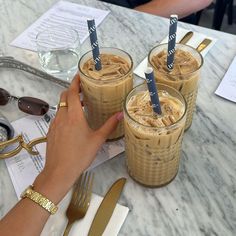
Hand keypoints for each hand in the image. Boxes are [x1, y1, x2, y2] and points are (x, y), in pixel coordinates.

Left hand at [34, 74, 122, 201]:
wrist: (59, 171)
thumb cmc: (80, 155)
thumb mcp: (97, 140)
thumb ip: (109, 125)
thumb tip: (121, 114)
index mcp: (74, 116)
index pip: (72, 93)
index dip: (75, 82)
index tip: (79, 76)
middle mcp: (62, 117)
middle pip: (64, 96)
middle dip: (72, 90)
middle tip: (83, 90)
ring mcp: (54, 124)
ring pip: (60, 106)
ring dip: (69, 102)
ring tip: (80, 105)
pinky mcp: (51, 131)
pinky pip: (57, 116)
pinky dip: (64, 112)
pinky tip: (72, 122)